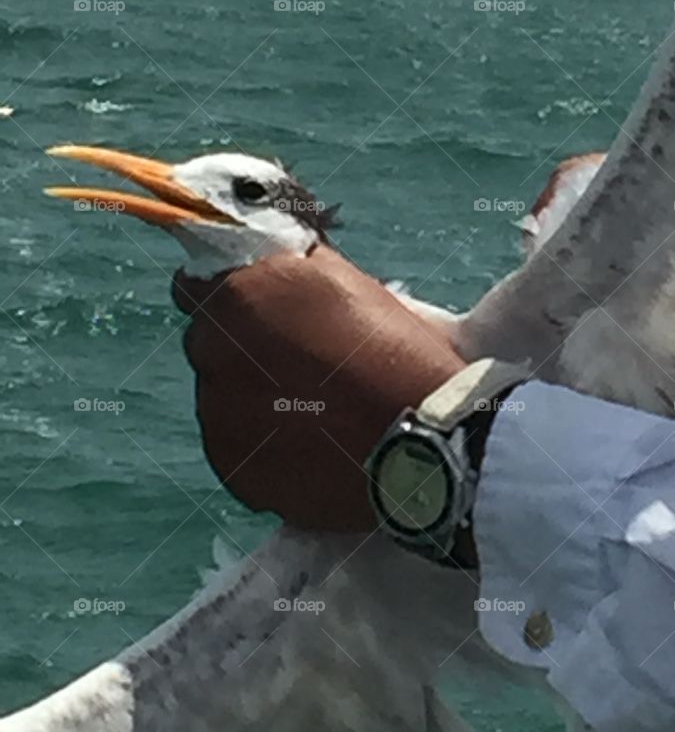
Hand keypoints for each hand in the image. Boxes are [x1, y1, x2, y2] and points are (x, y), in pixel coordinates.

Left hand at [172, 247, 465, 530]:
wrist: (424, 444)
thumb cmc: (397, 355)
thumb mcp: (355, 285)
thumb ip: (301, 270)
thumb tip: (283, 264)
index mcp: (239, 297)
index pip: (192, 287)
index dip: (228, 300)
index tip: (257, 313)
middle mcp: (214, 352)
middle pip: (211, 346)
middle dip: (245, 352)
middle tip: (303, 366)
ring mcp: (218, 414)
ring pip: (223, 400)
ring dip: (255, 402)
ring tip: (316, 416)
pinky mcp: (232, 467)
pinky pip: (238, 448)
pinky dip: (265, 447)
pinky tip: (311, 447)